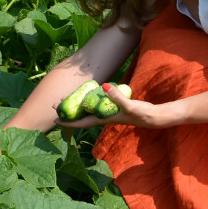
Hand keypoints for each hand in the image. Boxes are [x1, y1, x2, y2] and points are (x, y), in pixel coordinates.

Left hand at [52, 85, 169, 128]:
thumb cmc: (141, 114)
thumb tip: (104, 86)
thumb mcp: (129, 105)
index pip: (82, 122)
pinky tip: (87, 94)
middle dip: (68, 111)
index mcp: (103, 119)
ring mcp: (107, 113)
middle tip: (54, 104)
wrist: (153, 117)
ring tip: (66, 98)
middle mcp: (103, 117)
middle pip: (81, 115)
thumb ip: (117, 97)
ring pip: (88, 110)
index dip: (68, 121)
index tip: (54, 119)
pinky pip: (96, 105)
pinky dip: (89, 100)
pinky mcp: (113, 108)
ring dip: (77, 105)